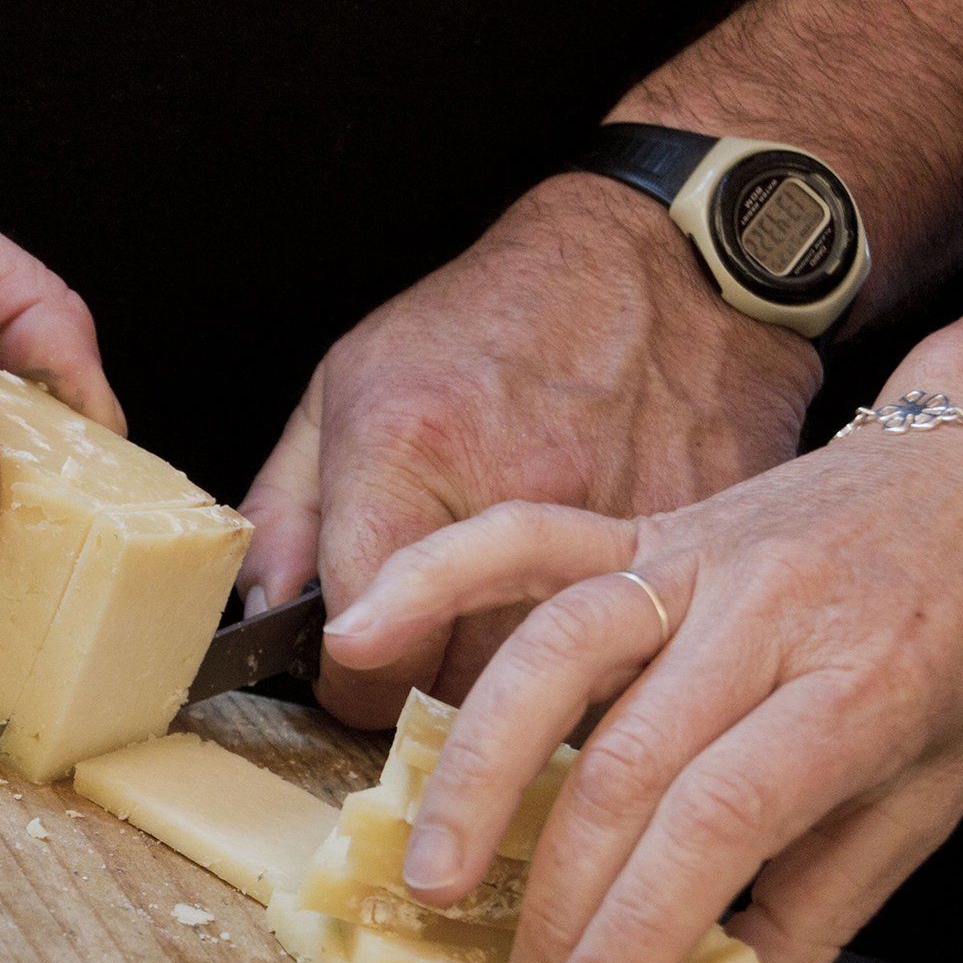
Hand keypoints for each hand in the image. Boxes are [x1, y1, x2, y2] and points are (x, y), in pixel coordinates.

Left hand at [238, 173, 820, 726]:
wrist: (660, 263)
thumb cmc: (493, 322)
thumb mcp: (352, 384)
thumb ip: (289, 508)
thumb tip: (269, 613)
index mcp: (410, 450)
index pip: (363, 661)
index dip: (349, 683)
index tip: (358, 669)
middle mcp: (513, 494)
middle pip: (456, 695)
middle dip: (434, 690)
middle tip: (438, 649)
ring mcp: (617, 527)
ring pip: (549, 698)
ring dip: (522, 687)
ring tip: (513, 631)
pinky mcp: (693, 549)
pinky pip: (636, 658)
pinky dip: (610, 659)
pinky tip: (595, 617)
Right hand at [321, 420, 962, 962]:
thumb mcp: (940, 790)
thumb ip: (824, 898)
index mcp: (862, 686)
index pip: (720, 817)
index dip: (638, 924)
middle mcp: (767, 612)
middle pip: (627, 762)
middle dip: (561, 901)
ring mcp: (697, 556)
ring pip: (556, 655)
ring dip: (479, 774)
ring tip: (438, 878)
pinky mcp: (650, 526)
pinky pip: (529, 543)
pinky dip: (438, 578)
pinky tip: (361, 633)